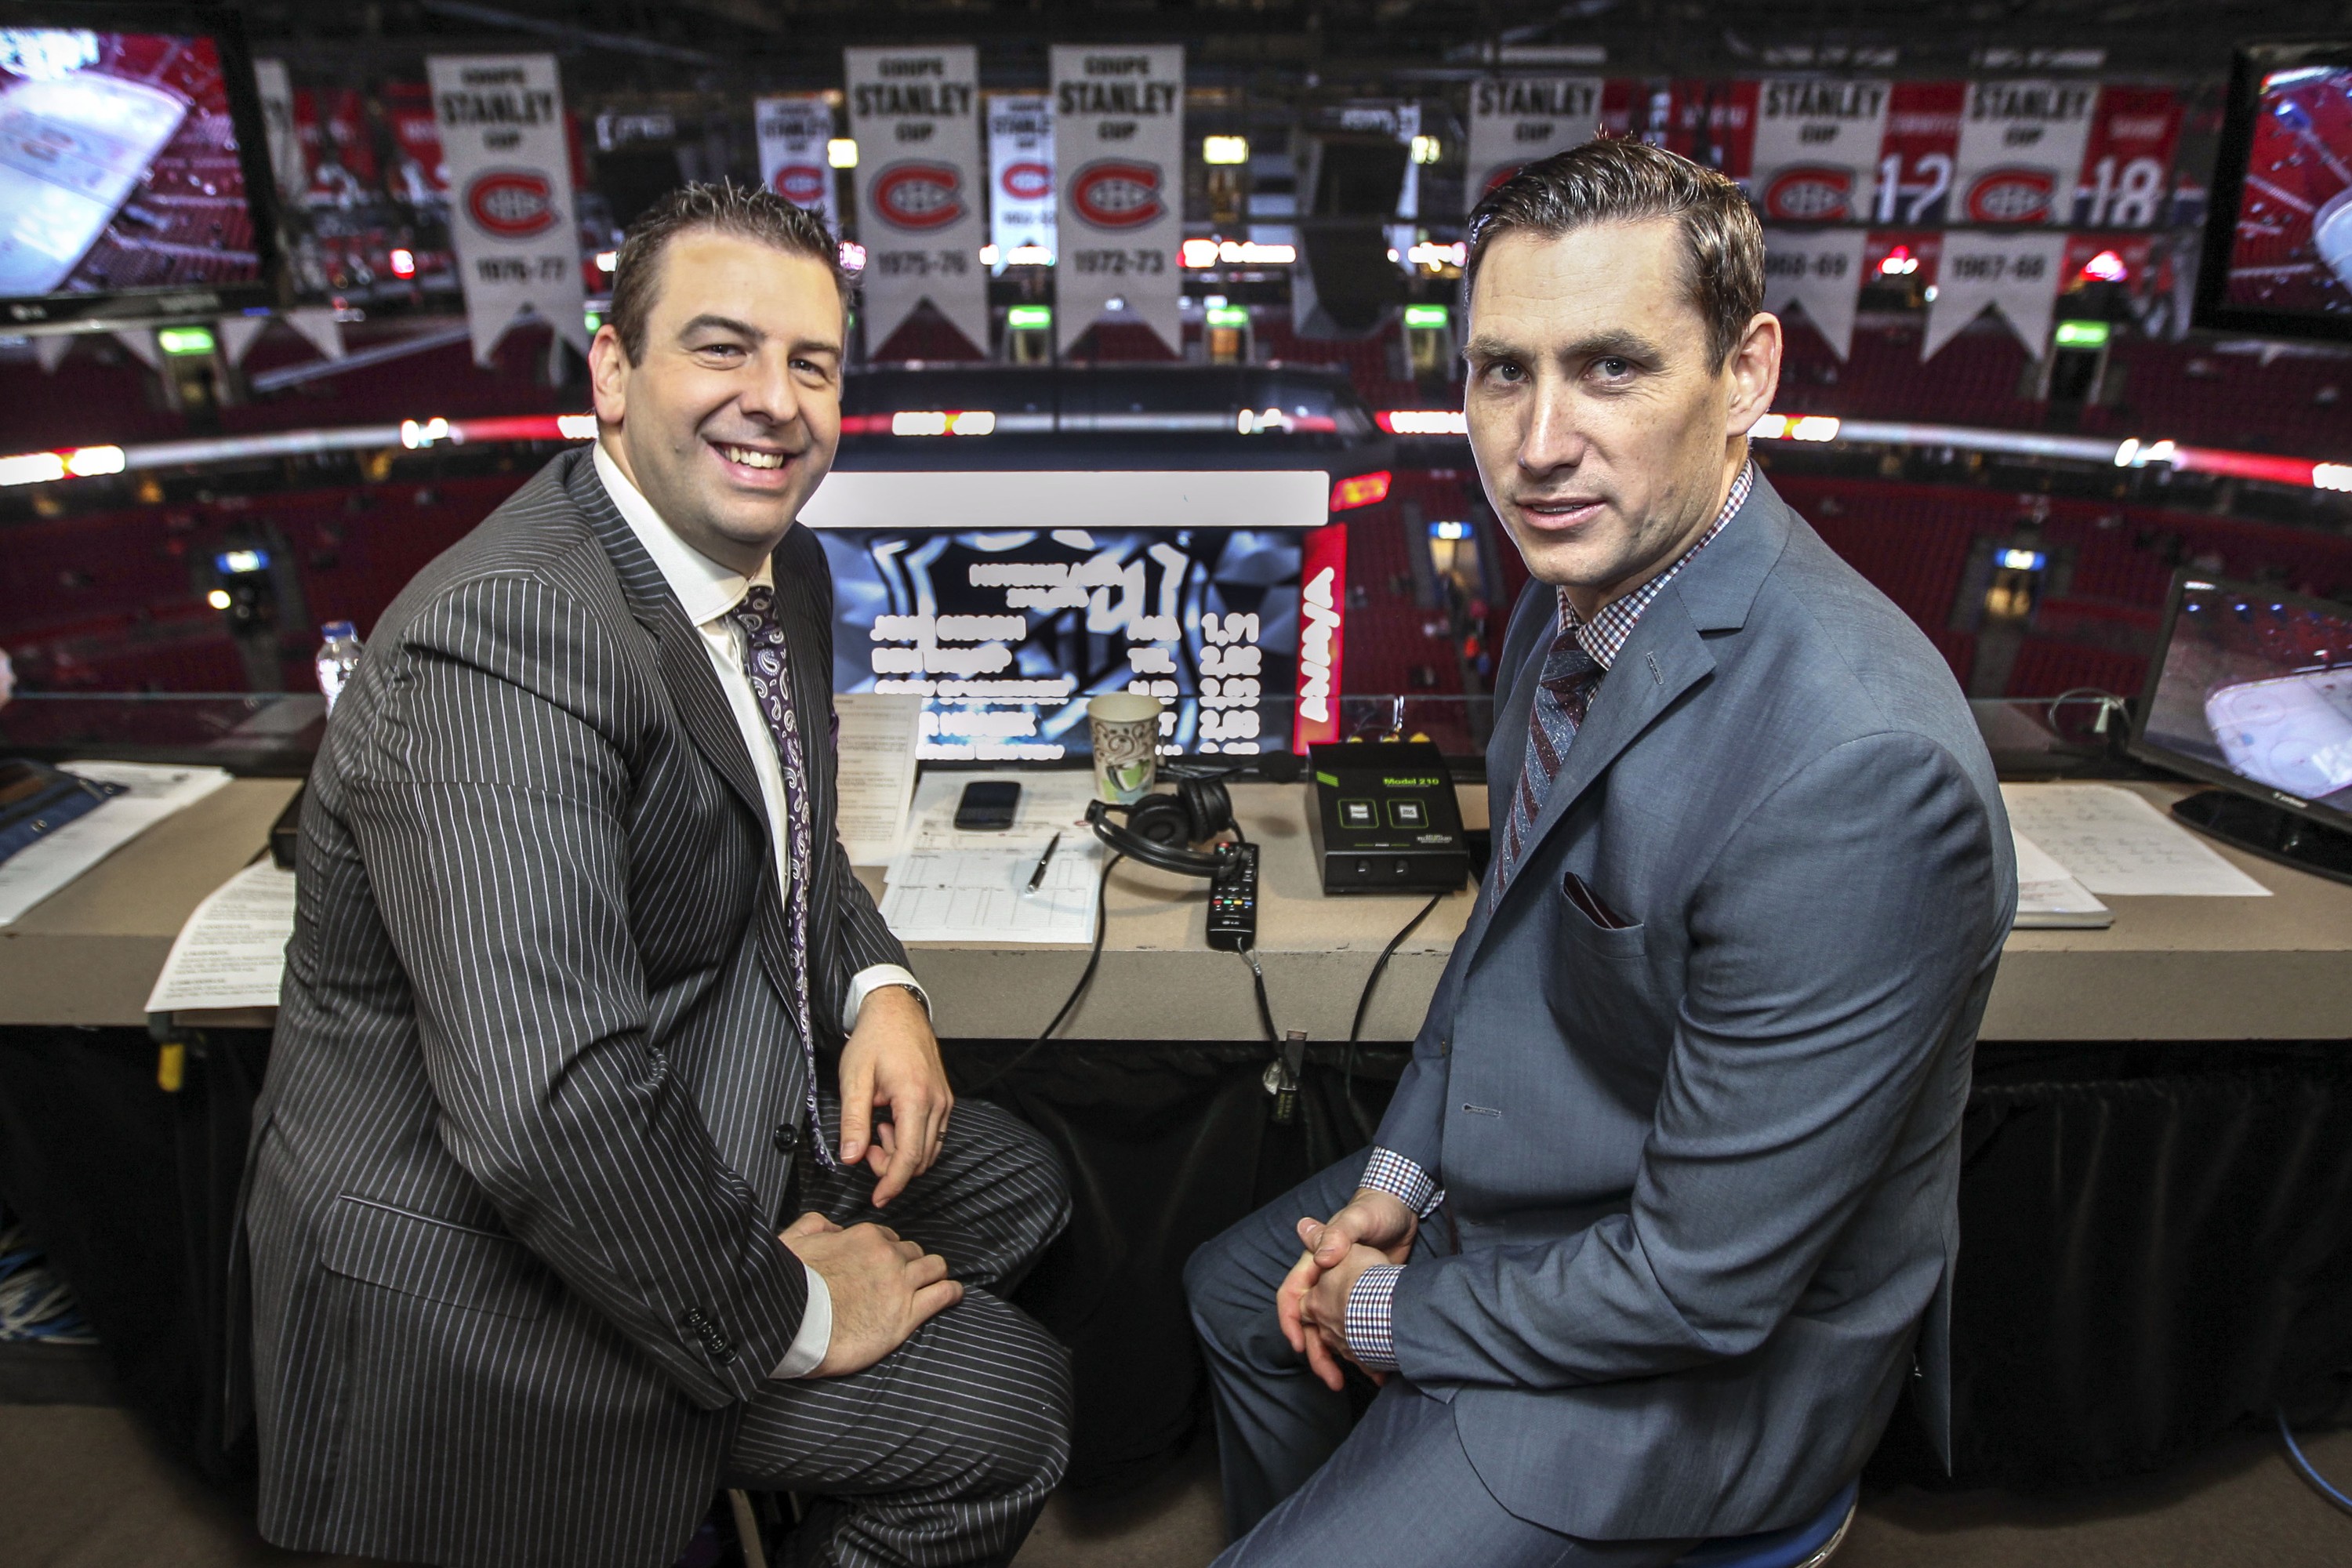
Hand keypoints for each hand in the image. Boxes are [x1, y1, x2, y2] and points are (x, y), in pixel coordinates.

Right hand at [779, 1210, 961, 1376]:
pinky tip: (953, 1294)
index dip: (887, 1251)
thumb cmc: (789, 1288)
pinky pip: (944, 1294)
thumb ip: (815, 1225)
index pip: (887, 1238)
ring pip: (934, 1267)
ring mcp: (900, 1284)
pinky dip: (952, 1293)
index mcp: (862, 1236)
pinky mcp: (907, 1314)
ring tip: (935, 1283)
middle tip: (904, 1278)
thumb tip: (833, 1228)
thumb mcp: (792, 1241)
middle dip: (911, 1262)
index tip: (882, 1264)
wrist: (794, 1324)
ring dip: (935, 1274)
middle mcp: (887, 1255)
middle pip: (913, 1252)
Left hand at [838, 986, 950, 1206]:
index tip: (877, 1197)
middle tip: (864, 1148)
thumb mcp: (854, 1078)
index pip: (909, 1156)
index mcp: (915, 1097)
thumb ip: (853, 1121)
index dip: (893, 1183)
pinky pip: (933, 1134)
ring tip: (875, 1130)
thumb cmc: (875, 1038)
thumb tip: (849, 1158)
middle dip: (892, 1167)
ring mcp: (944, 1100)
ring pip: (930, 1149)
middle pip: (921, 1158)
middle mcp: (937, 1102)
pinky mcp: (944, 1098)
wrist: (896, 1010)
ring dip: (902, 1153)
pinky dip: (912, 1140)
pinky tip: (890, 1123)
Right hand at [1276, 1188, 1416, 1389]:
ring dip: (1339, 1360)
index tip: (1300, 1345)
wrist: (1405, 1212)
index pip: (1291, 1296)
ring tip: (1349, 1383)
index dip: (1290, 1322)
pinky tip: (1376, 1367)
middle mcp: (1325, 1282)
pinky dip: (1362, 1350)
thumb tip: (1324, 1256)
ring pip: (1332, 1333)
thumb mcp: (1359, 1219)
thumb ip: (1338, 1233)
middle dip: (1317, 1355)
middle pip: (1310, 1324)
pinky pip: (1356, 1331)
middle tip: (1331, 1379)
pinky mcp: (1364, 1301)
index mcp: (1314, 1263)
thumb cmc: (1377, 1209)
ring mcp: (1344, 1293)